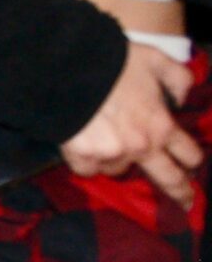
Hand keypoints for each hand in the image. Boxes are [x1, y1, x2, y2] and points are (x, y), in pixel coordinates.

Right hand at [61, 43, 202, 204]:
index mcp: (161, 126)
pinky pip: (88, 168)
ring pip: (118, 168)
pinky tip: (81, 144)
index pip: (188, 153)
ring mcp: (111, 155)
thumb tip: (181, 99)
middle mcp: (140, 147)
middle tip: (185, 202)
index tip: (192, 166)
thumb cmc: (114, 62)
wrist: (68, 68)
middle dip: (180, 192)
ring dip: (116, 159)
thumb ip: (178, 78)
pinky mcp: (83, 157)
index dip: (193, 160)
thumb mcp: (155, 59)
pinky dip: (86, 160)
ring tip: (104, 141)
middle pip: (167, 178)